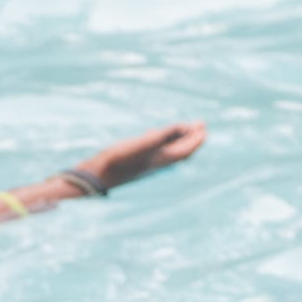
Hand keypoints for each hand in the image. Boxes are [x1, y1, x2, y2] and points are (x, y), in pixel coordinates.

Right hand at [70, 118, 208, 195]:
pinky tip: (157, 134)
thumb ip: (157, 137)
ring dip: (178, 138)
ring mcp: (147, 161)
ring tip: (185, 128)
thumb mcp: (138, 146)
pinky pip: (154, 147)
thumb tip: (175, 129)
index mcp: (162, 160)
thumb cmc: (117, 161)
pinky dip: (161, 139)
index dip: (196, 139)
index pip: (185, 150)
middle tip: (201, 124)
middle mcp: (157, 161)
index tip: (204, 128)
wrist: (97, 176)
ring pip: (168, 149)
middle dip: (191, 138)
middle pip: (180, 150)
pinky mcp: (136, 158)